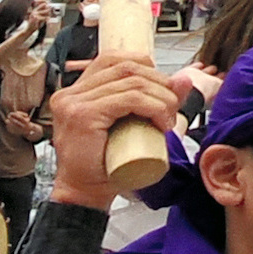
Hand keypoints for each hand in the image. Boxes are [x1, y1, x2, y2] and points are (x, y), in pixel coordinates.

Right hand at [45, 45, 174, 203]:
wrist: (83, 194)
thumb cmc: (103, 166)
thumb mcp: (128, 127)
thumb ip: (152, 101)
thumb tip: (183, 79)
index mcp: (75, 93)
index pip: (112, 59)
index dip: (143, 65)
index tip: (160, 87)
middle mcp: (70, 94)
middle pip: (125, 67)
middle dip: (158, 82)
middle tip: (172, 107)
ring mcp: (74, 103)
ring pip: (131, 82)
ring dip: (160, 97)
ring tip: (168, 119)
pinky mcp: (83, 115)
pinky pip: (129, 99)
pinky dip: (153, 106)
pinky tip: (161, 122)